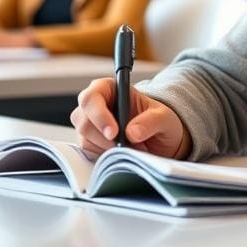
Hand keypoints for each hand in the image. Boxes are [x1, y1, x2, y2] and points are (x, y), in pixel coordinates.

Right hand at [71, 77, 190, 159]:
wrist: (160, 140)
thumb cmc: (159, 121)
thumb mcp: (164, 118)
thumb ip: (151, 121)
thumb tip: (132, 132)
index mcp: (109, 89)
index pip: (91, 97)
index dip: (99, 115)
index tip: (114, 132)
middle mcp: (96, 105)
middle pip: (83, 121)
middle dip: (103, 138)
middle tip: (125, 146)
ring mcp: (91, 125)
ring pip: (85, 140)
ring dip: (108, 149)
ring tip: (131, 147)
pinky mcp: (91, 144)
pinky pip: (89, 153)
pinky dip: (106, 156)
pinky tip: (122, 153)